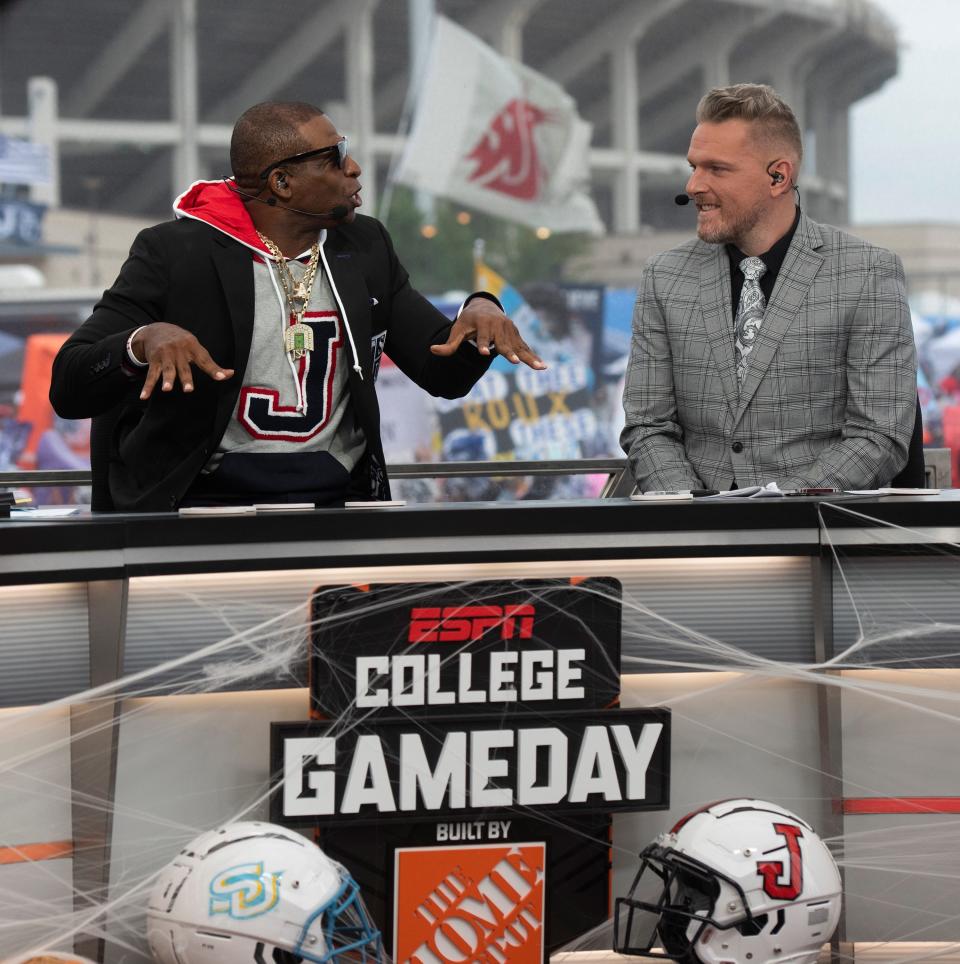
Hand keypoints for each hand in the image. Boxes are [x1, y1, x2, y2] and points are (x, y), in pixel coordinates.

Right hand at [133, 323, 234, 399]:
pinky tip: (144, 396)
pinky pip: (151, 375)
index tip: (222, 377)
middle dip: (185, 378)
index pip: (205, 360)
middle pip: (183, 367)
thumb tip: (231, 374)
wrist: (156, 329)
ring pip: (167, 370)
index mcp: (193, 347)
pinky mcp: (154, 360)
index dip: (214, 369)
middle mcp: (179, 350)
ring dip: (166, 380)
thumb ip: (212, 364)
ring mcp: (165, 355)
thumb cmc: (183, 343)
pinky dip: (147, 387)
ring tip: (166, 389)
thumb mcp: (197, 349)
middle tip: (188, 390)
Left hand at [430, 299, 546, 369]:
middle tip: (512, 362)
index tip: (483, 353)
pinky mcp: (516, 337)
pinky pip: (525, 348)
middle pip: (503, 343)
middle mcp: (498, 327)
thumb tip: (432, 350)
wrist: (486, 308)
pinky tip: (543, 366)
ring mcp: (509, 331)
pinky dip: (533, 357)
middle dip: (508, 352)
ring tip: (539, 367)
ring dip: (528, 357)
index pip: (482, 337)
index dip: (482, 344)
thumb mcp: (458, 330)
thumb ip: (448, 344)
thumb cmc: (469, 322)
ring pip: (518, 347)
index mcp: (483, 324)